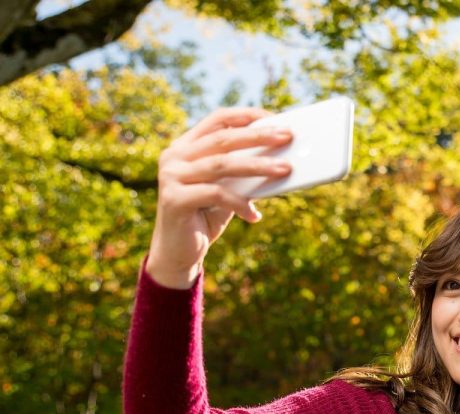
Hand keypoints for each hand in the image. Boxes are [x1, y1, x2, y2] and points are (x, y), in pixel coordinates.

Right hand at [146, 107, 292, 287]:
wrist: (177, 252)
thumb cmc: (206, 216)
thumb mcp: (226, 188)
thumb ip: (241, 172)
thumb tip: (281, 158)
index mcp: (185, 146)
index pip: (218, 120)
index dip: (247, 115)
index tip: (275, 117)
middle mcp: (174, 156)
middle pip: (223, 139)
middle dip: (258, 137)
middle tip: (288, 136)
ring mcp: (171, 176)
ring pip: (222, 164)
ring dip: (258, 166)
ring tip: (285, 169)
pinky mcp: (174, 199)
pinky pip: (216, 195)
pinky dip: (240, 204)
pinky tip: (255, 215)